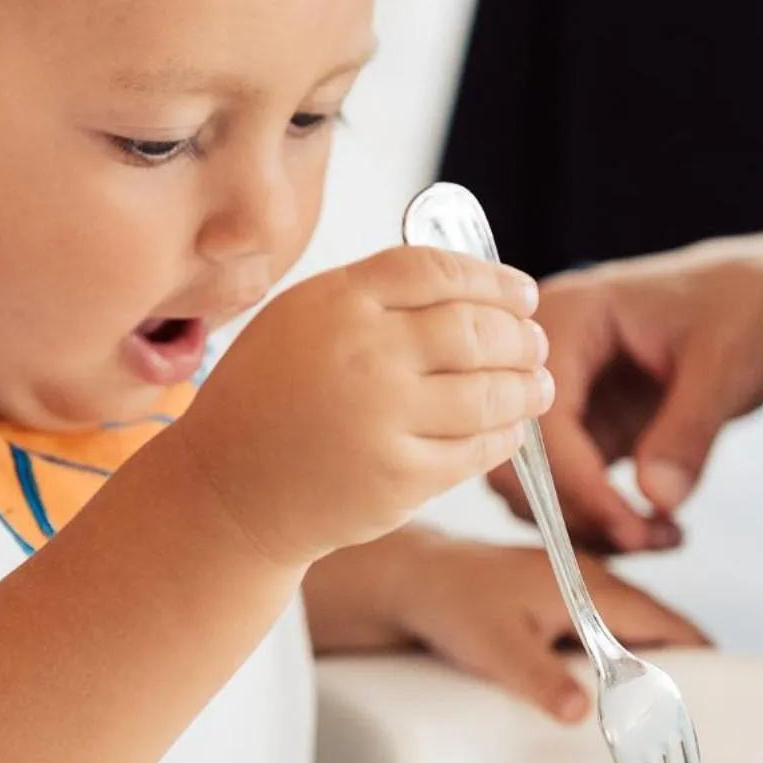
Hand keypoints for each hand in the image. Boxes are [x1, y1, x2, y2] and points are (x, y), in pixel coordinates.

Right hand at [180, 247, 551, 566]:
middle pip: (476, 329)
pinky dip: (505, 435)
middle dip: (519, 336)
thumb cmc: (267, 400)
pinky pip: (477, 448)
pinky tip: (509, 428)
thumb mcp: (299, 321)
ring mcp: (383, 418)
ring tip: (536, 385)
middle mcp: (363, 353)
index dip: (493, 280)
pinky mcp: (400, 477)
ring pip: (489, 391)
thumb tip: (471, 289)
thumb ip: (373, 297)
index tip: (521, 294)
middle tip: (534, 343)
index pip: (438, 271)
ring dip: (526, 386)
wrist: (226, 491)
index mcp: (335, 302)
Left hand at [305, 528, 706, 721]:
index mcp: (590, 586)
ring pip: (632, 631)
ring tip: (661, 718)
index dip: (701, 659)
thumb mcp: (495, 648)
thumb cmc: (451, 605)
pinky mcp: (559, 600)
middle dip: (680, 669)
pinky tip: (613, 695)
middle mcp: (593, 580)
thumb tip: (583, 712)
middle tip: (696, 724)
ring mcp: (577, 588)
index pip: (668, 622)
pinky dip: (618, 661)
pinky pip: (606, 632)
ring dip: (647, 667)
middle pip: (658, 628)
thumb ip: (541, 680)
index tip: (727, 700)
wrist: (410, 578)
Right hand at [490, 229, 762, 551]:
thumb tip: (656, 500)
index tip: (631, 526)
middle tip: (645, 538)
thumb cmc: (746, 309)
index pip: (541, 414)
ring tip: (663, 536)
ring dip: (586, 525)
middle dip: (573, 511)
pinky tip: (659, 528)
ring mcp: (558, 401)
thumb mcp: (727, 362)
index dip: (576, 479)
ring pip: (533, 487)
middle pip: (517, 457)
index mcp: (565, 319)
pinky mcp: (580, 435)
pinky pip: (565, 494)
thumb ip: (689, 430)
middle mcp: (542, 361)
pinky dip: (601, 523)